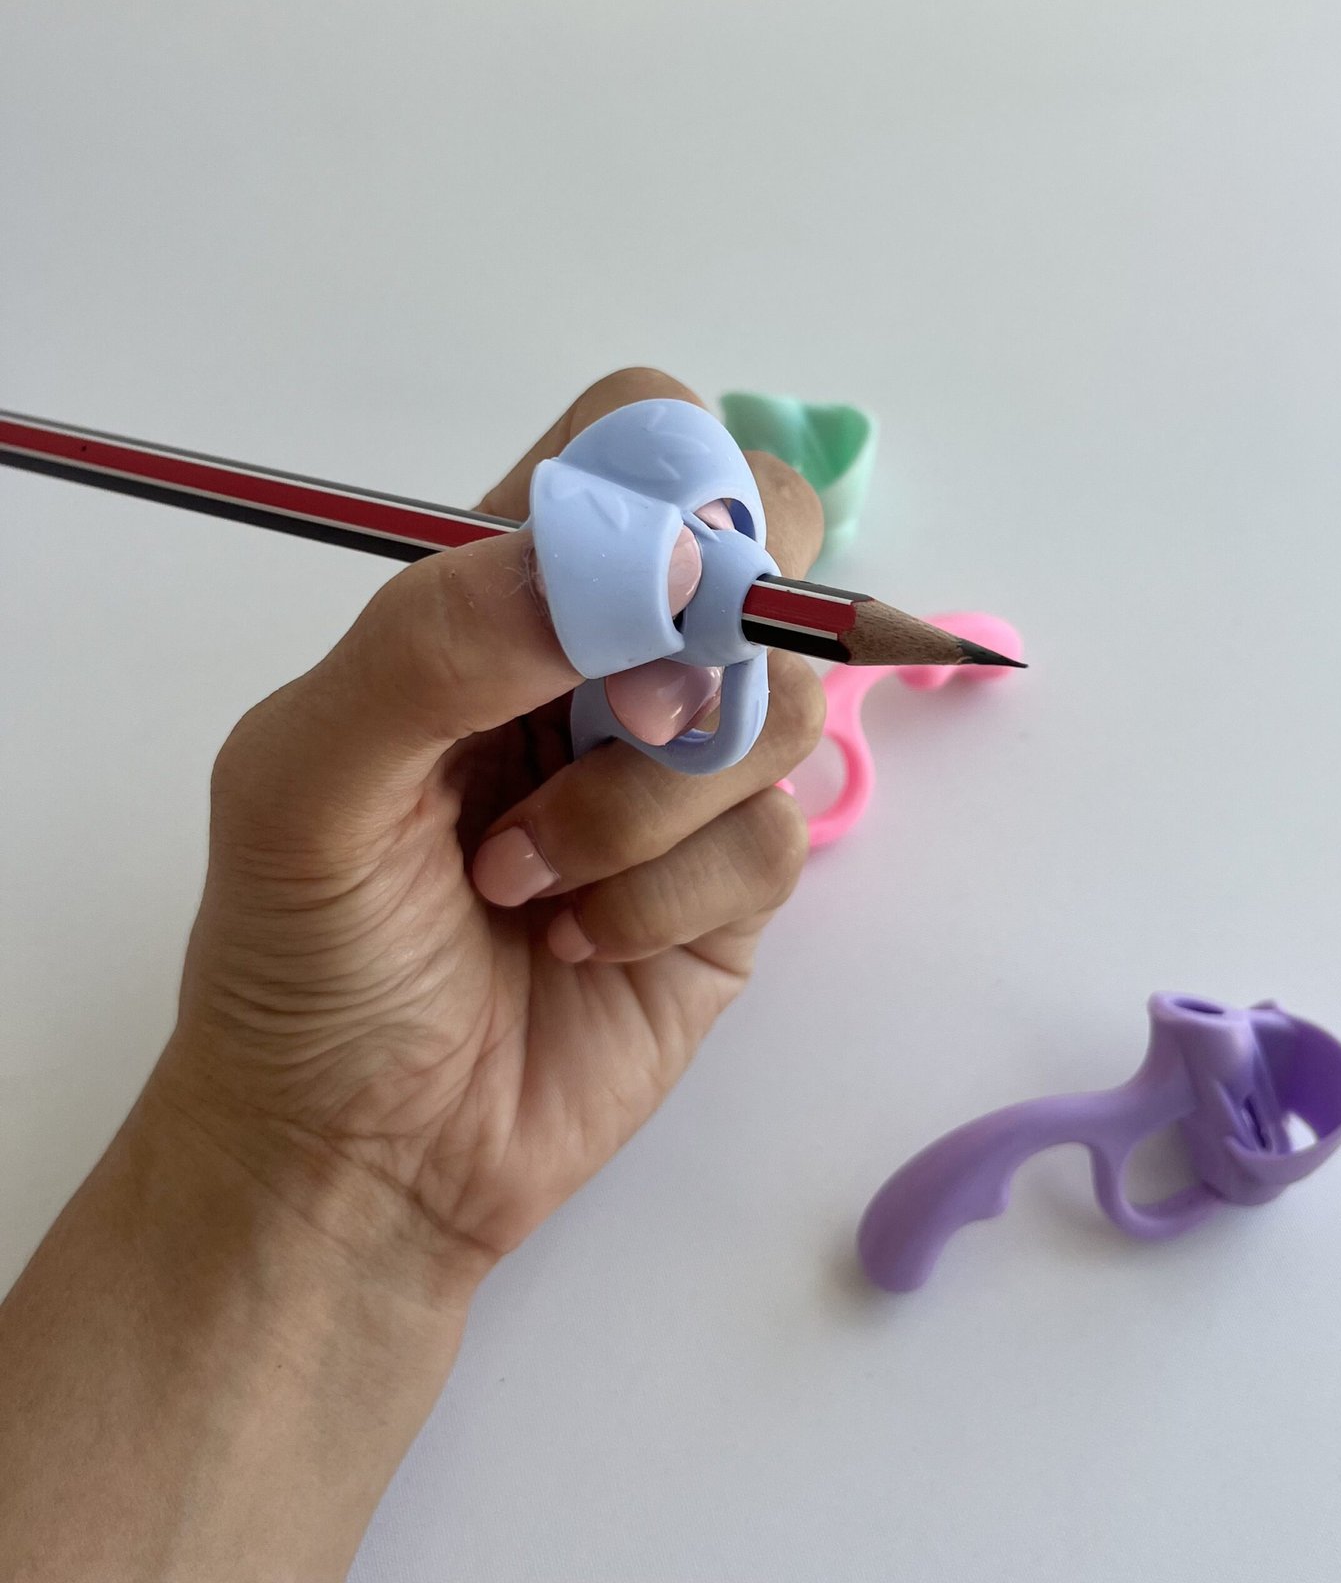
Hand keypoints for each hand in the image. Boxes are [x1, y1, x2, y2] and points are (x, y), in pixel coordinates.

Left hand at [155, 367, 824, 1278]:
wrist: (363, 1157)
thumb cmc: (305, 957)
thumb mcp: (307, 776)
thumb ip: (441, 635)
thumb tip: (658, 559)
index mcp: (501, 594)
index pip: (639, 440)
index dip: (669, 480)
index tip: (633, 588)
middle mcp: (612, 662)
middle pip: (767, 546)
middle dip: (707, 640)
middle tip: (614, 717)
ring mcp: (685, 772)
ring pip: (779, 704)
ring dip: (647, 803)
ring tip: (530, 878)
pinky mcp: (734, 882)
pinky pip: (777, 834)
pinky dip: (671, 893)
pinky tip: (584, 941)